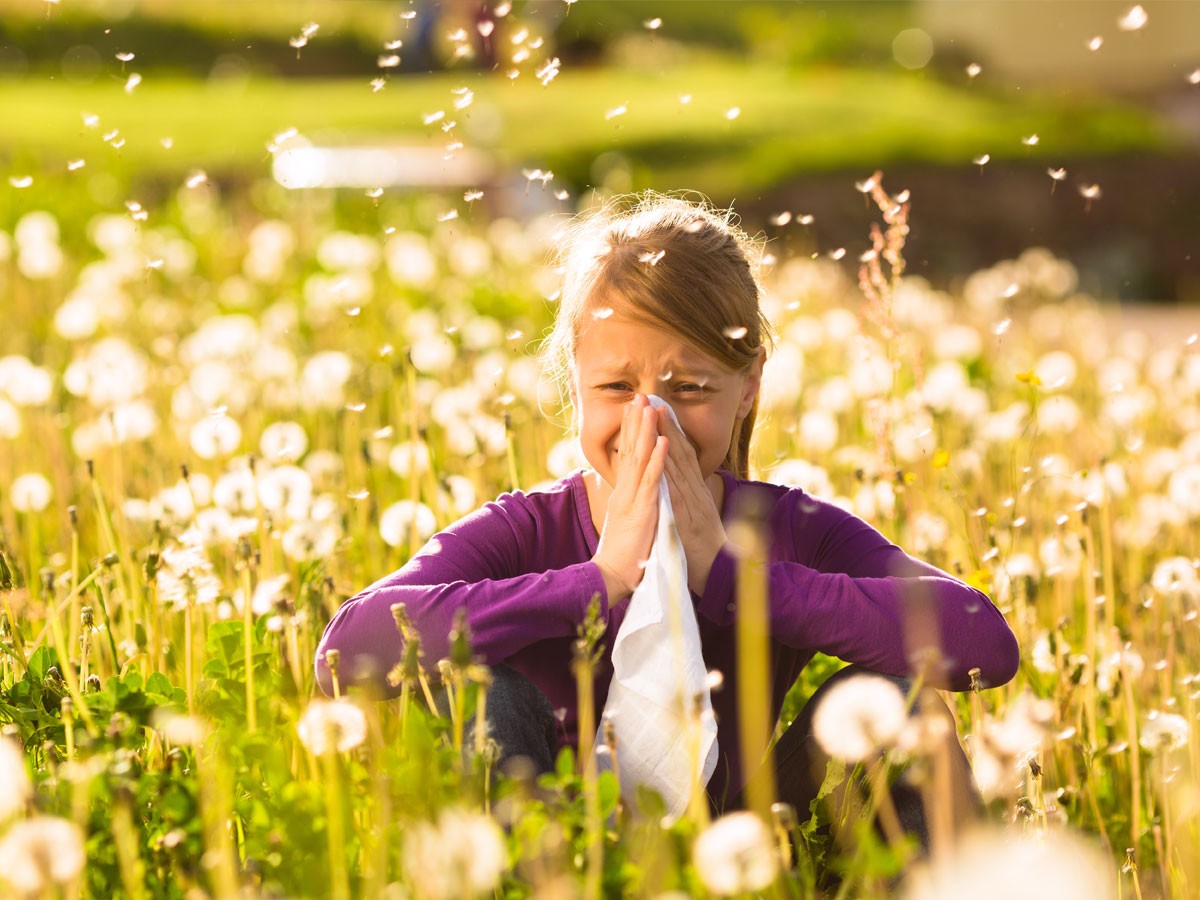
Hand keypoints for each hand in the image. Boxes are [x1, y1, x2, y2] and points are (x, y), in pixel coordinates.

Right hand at [592, 395, 668, 600]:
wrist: (612, 576)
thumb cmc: (623, 553)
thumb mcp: (626, 521)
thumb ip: (628, 503)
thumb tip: (630, 490)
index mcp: (622, 493)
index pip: (626, 455)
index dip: (631, 431)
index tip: (634, 409)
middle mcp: (624, 491)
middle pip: (630, 450)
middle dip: (635, 422)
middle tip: (638, 396)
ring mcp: (632, 499)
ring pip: (639, 458)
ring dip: (645, 432)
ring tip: (649, 408)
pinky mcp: (642, 510)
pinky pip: (652, 481)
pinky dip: (658, 459)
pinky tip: (663, 441)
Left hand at [655, 407, 727, 595]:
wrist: (719, 575)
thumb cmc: (703, 549)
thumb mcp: (695, 518)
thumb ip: (688, 499)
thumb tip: (680, 484)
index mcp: (695, 492)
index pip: (682, 455)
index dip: (670, 431)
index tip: (658, 408)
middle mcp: (696, 492)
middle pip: (680, 453)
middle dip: (666, 424)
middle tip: (653, 398)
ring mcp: (693, 503)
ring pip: (678, 465)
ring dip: (666, 438)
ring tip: (655, 414)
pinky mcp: (688, 519)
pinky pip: (677, 492)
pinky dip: (669, 471)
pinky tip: (662, 454)